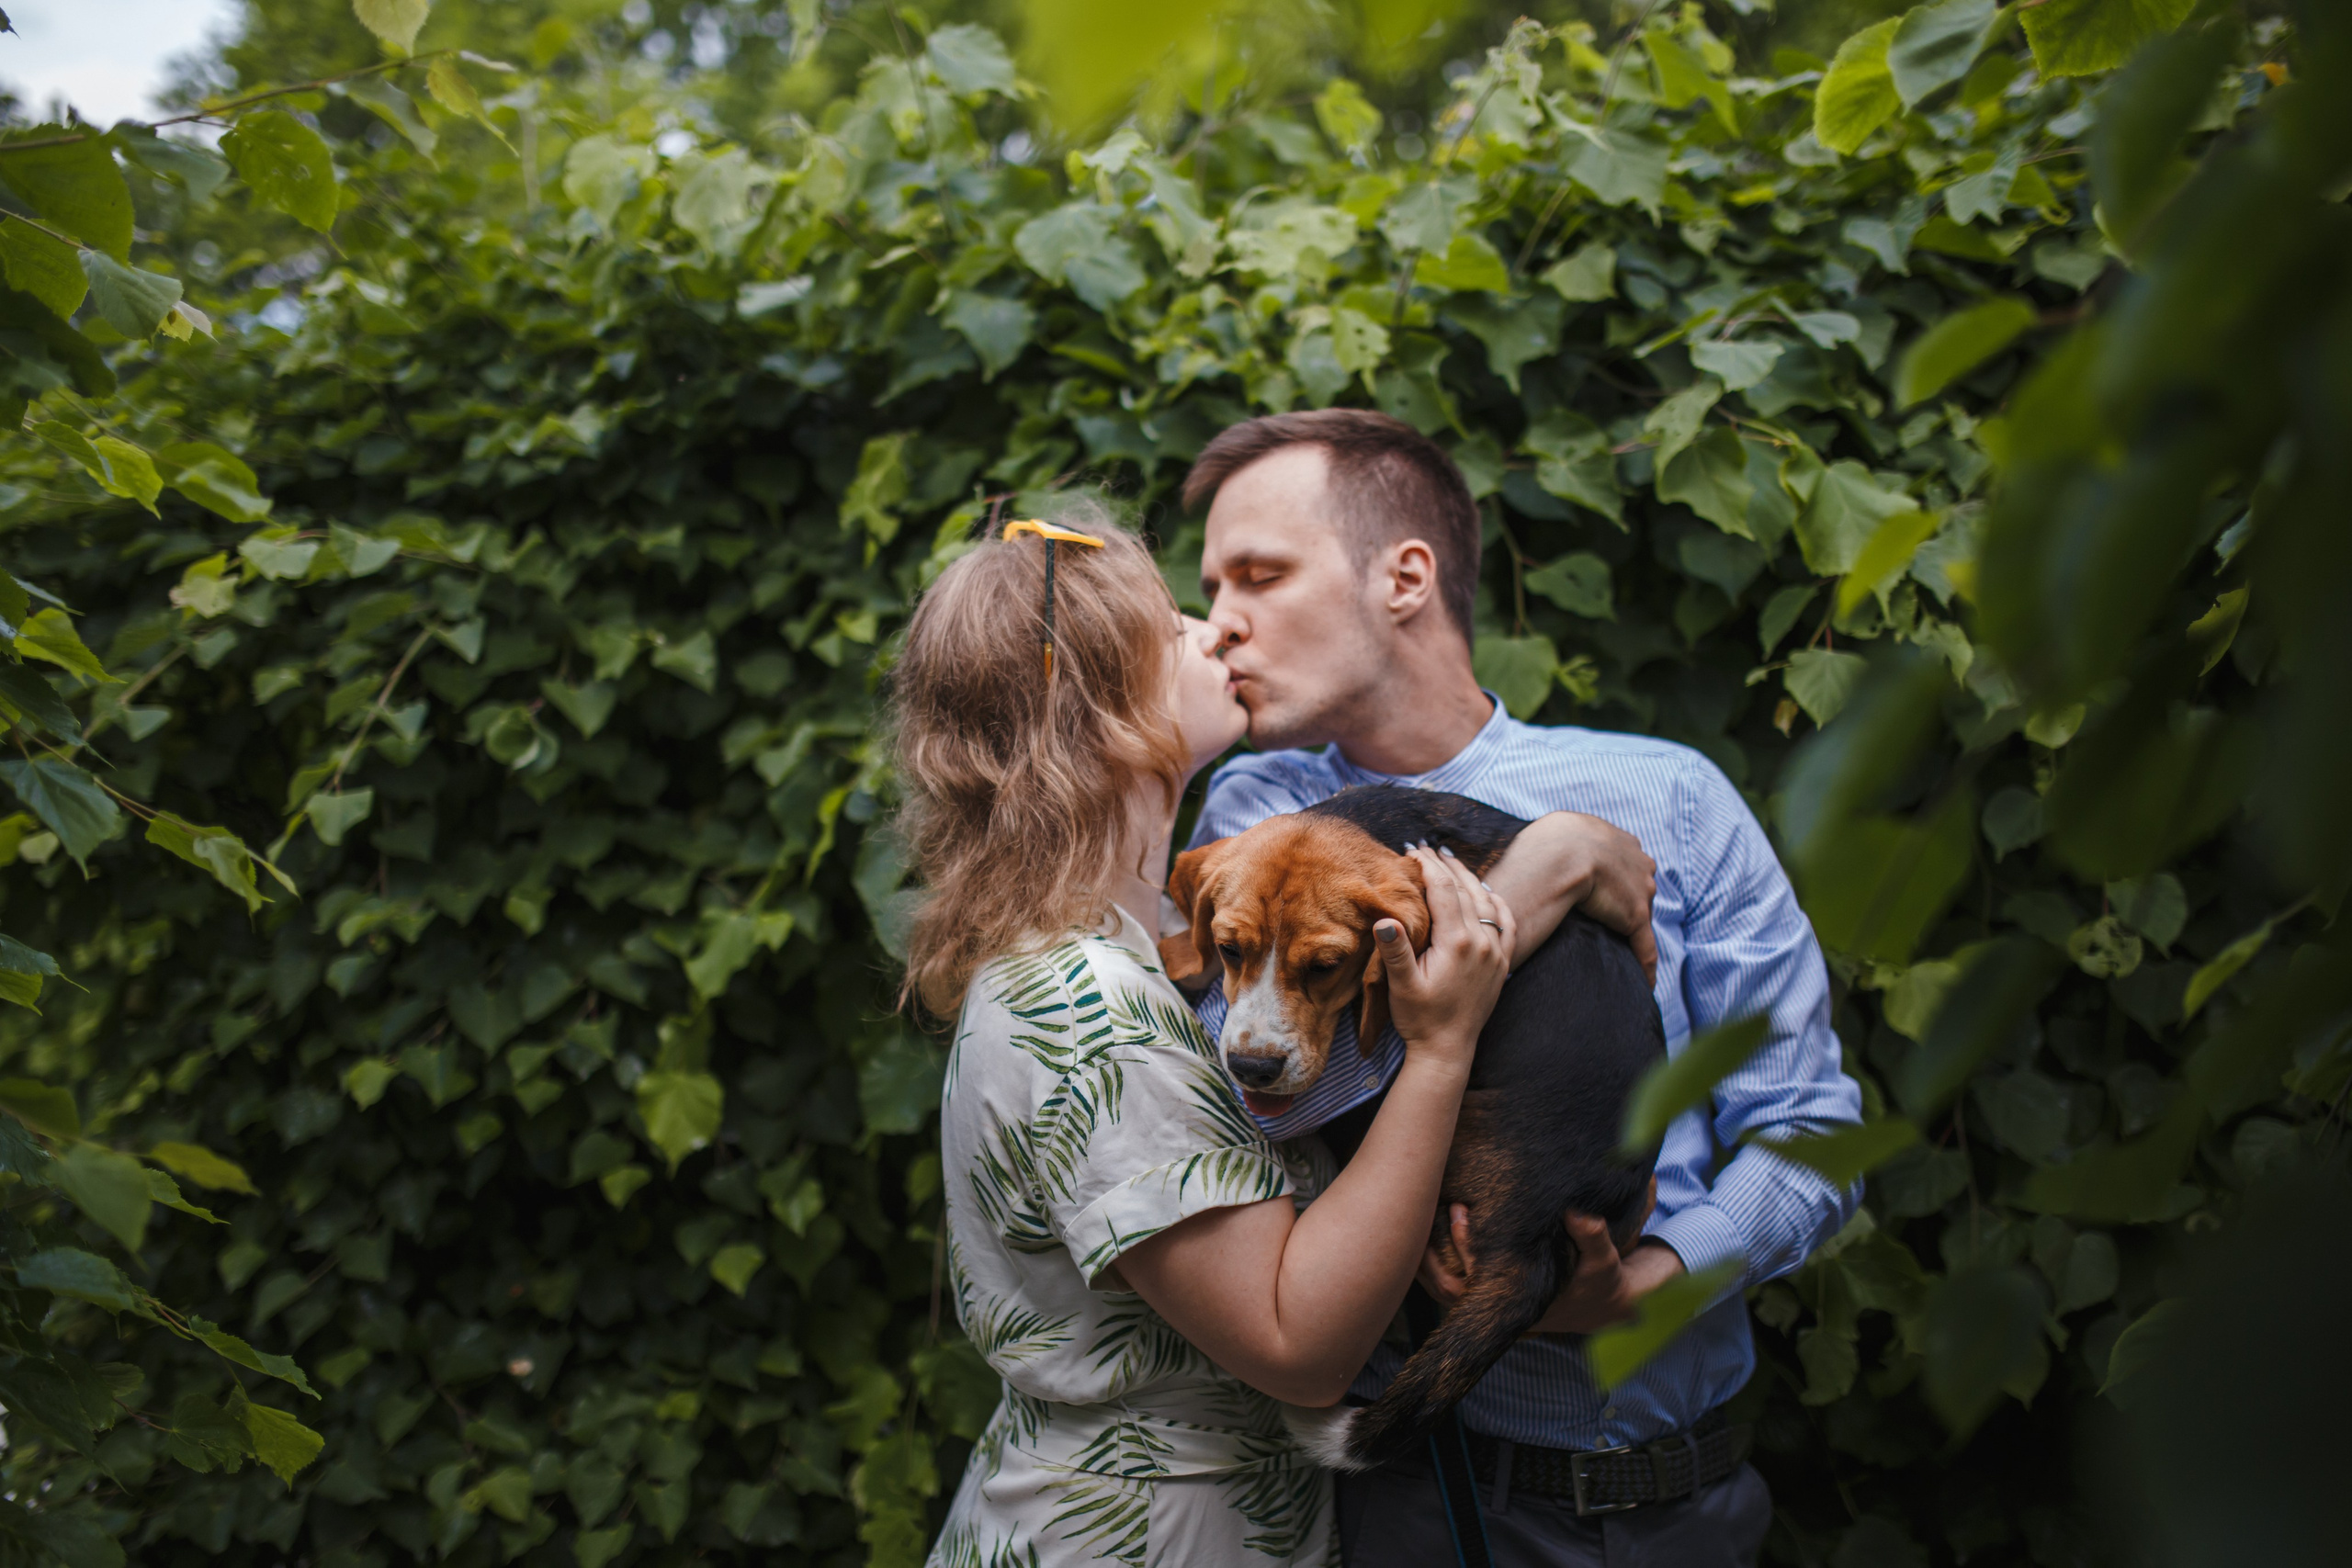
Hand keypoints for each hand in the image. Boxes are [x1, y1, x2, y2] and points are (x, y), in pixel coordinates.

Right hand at [1381, 847, 1514, 1074]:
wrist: (1448, 1050)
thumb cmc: (1420, 1018)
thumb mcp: (1401, 986)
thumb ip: (1396, 950)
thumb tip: (1384, 919)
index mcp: (1457, 943)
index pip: (1443, 890)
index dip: (1428, 866)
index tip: (1413, 851)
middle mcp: (1482, 942)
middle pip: (1466, 889)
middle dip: (1445, 866)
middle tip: (1427, 849)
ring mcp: (1496, 952)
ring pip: (1487, 901)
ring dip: (1469, 878)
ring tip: (1451, 862)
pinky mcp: (1502, 963)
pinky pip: (1507, 922)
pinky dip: (1496, 902)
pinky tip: (1486, 892)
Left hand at [1416, 1186, 1681, 1334]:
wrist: (1602, 1305)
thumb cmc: (1600, 1278)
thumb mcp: (1603, 1258)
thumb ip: (1592, 1236)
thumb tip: (1578, 1213)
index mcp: (1520, 1297)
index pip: (1477, 1277)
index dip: (1464, 1244)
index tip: (1460, 1209)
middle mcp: (1500, 1305)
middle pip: (1446, 1289)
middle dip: (1430, 1254)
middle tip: (1427, 1210)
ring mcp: (1491, 1303)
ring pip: (1441, 1288)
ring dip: (1424, 1259)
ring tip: (1415, 1217)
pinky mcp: (1487, 1294)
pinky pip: (1447, 1283)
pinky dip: (1432, 1262)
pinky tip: (1423, 1232)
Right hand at [1486, 813, 1657, 982]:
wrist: (1559, 853)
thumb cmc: (1548, 842)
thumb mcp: (1560, 830)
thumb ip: (1566, 839)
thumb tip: (1543, 845)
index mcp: (1619, 840)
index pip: (1625, 863)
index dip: (1615, 879)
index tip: (1603, 892)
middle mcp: (1638, 861)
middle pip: (1638, 888)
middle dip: (1627, 903)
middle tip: (1607, 921)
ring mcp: (1640, 890)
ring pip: (1641, 916)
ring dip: (1631, 932)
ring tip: (1621, 952)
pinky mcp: (1635, 916)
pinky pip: (1645, 947)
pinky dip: (1645, 966)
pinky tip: (1645, 983)